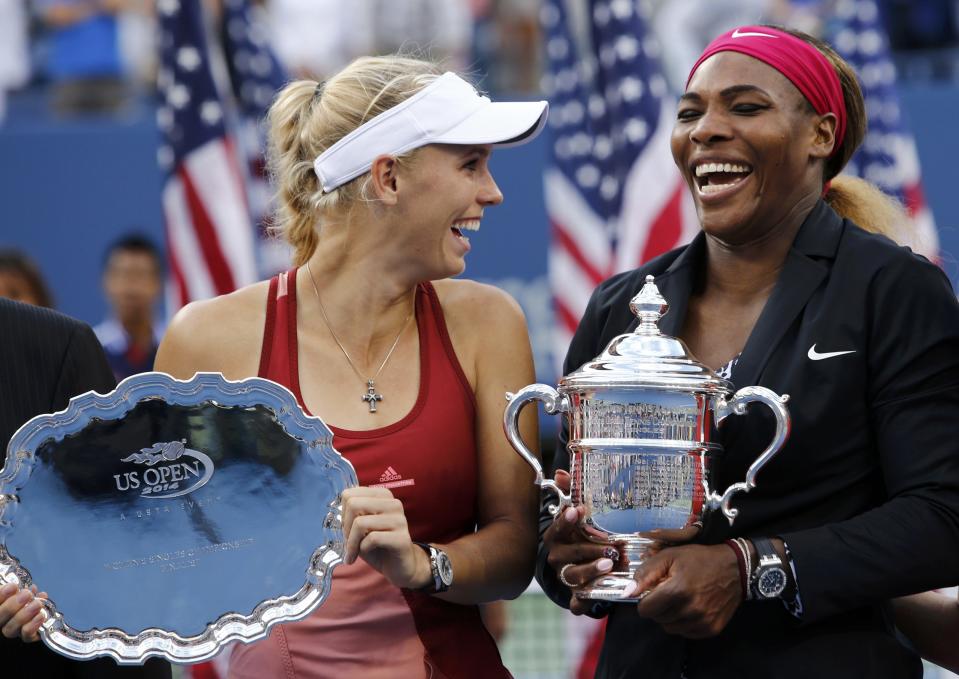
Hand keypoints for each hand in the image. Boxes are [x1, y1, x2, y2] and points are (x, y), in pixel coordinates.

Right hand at [0, 583, 46, 641]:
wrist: (43, 609)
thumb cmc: (28, 597)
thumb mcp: (22, 589)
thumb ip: (21, 589)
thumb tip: (32, 588)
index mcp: (1, 607)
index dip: (1, 595)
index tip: (13, 586)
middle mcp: (3, 622)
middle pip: (0, 618)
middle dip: (12, 605)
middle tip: (26, 594)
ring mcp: (14, 631)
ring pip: (10, 629)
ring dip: (24, 615)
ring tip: (37, 603)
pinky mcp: (27, 637)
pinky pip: (26, 636)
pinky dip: (33, 626)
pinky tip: (41, 615)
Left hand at [340, 487, 430, 589]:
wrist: (400, 567)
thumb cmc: (378, 546)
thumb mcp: (361, 528)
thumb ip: (351, 515)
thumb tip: (337, 513)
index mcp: (383, 496)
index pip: (349, 494)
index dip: (343, 514)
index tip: (346, 530)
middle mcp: (393, 504)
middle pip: (353, 505)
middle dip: (346, 527)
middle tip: (348, 542)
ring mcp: (399, 520)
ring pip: (361, 523)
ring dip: (352, 542)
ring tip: (353, 552)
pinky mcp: (402, 538)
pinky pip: (372, 538)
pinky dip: (363, 549)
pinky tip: (366, 553)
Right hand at [543, 471, 620, 615]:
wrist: (576, 567)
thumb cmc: (578, 536)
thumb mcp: (576, 516)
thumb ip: (570, 492)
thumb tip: (560, 472)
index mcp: (556, 537)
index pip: (557, 527)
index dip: (566, 520)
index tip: (577, 511)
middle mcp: (557, 557)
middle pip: (570, 554)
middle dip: (589, 549)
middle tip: (609, 547)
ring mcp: (565, 577)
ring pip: (574, 576)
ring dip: (591, 571)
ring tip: (609, 566)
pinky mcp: (575, 596)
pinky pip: (576, 602)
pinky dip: (582, 602)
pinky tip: (592, 599)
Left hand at [634, 543, 741, 637]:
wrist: (735, 568)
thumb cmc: (699, 559)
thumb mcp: (670, 556)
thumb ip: (647, 572)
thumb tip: (628, 591)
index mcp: (677, 590)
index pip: (645, 610)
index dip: (645, 600)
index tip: (652, 593)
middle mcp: (690, 610)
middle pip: (657, 619)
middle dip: (658, 606)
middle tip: (668, 593)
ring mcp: (702, 622)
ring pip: (670, 628)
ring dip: (670, 616)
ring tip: (680, 600)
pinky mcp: (711, 629)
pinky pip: (686, 632)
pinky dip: (683, 623)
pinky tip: (691, 608)